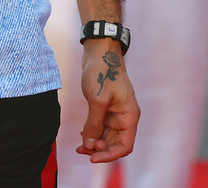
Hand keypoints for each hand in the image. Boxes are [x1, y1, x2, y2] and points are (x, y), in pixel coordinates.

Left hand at [77, 41, 139, 162]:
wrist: (99, 50)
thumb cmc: (102, 72)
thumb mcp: (97, 100)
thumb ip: (93, 124)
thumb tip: (89, 145)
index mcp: (129, 116)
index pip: (124, 146)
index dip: (109, 155)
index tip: (93, 158)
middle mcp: (124, 115)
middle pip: (114, 142)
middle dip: (99, 149)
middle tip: (81, 150)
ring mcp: (115, 110)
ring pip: (106, 134)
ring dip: (94, 141)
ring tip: (79, 146)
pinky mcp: (105, 104)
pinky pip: (100, 123)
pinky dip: (92, 130)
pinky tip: (82, 134)